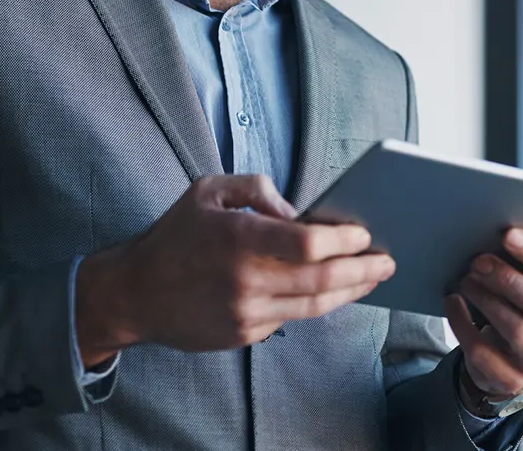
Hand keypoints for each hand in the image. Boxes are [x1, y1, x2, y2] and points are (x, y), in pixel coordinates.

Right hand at [75, 174, 394, 364]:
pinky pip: (291, 317)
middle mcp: (245, 279)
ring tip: (372, 277)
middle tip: (387, 260)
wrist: (135, 293)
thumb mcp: (207, 190)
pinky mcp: (244, 334)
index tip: (363, 232)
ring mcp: (246, 312)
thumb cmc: (174, 236)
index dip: (343, 239)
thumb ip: (257, 188)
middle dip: (363, 269)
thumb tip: (298, 212)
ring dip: (350, 291)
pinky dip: (314, 302)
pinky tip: (331, 290)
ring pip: (314, 304)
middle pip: (322, 279)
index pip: (307, 243)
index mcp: (237, 237)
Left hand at [445, 231, 522, 399]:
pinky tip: (453, 301)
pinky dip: (463, 324)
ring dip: (486, 299)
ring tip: (467, 279)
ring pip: (516, 329)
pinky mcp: (511, 380)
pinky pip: (483, 352)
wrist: (507, 353)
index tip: (508, 235)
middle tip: (478, 260)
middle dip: (508, 279)